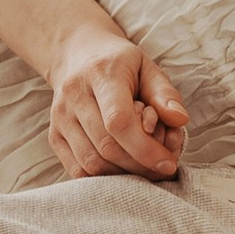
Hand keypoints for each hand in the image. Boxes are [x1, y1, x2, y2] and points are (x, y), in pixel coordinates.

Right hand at [48, 30, 187, 178]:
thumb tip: (180, 120)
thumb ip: (165, 94)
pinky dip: (103, 178)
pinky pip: (77, 170)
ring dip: (124, 174)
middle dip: (140, 165)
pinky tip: (123, 169)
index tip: (168, 163)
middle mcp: (74, 95)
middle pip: (107, 147)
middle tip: (162, 168)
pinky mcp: (54, 135)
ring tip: (144, 167)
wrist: (78, 55)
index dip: (145, 149)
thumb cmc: (120, 64)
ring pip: (92, 163)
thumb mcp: (148, 67)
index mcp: (101, 73)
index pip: (118, 121)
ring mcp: (60, 117)